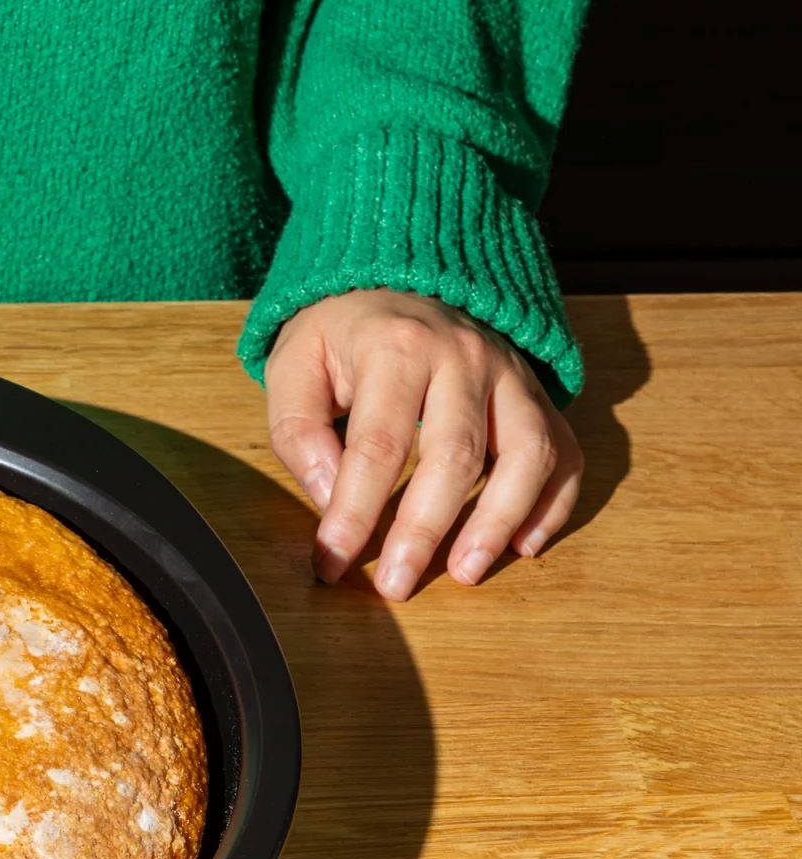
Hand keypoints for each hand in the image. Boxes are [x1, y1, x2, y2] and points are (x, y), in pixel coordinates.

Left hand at [264, 289, 582, 600]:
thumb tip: (332, 498)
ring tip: (467, 573)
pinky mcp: (537, 393)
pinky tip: (523, 546)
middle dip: (425, 530)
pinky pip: (563, 450)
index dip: (355, 512)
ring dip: (501, 520)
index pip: (377, 445)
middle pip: (455, 454)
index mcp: (396, 347)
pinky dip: (553, 503)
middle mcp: (464, 356)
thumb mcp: (294, 366)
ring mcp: (511, 374)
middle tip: (397, 586)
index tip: (331, 563)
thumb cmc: (340, 333)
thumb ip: (299, 432)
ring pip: (527, 453)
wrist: (398, 271)